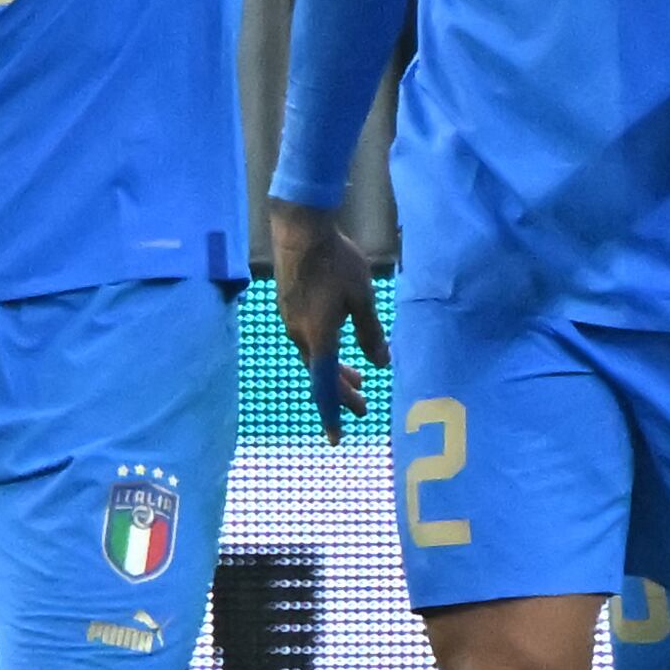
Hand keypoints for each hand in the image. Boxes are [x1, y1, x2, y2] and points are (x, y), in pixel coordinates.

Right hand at [269, 199, 388, 440]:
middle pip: (321, 375)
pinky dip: (326, 353)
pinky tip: (338, 345)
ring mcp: (291, 322)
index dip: (333, 414)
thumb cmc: (336, 263)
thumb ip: (371, 334)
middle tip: (364, 407)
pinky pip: (309, 341)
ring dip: (336, 372)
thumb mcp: (362, 299)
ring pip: (315, 357)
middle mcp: (301, 336)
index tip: (336, 438)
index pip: (325, 387)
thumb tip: (381, 364)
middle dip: (343, 394)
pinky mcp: (289, 308)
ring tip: (359, 380)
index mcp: (319, 339)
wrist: (299, 231)